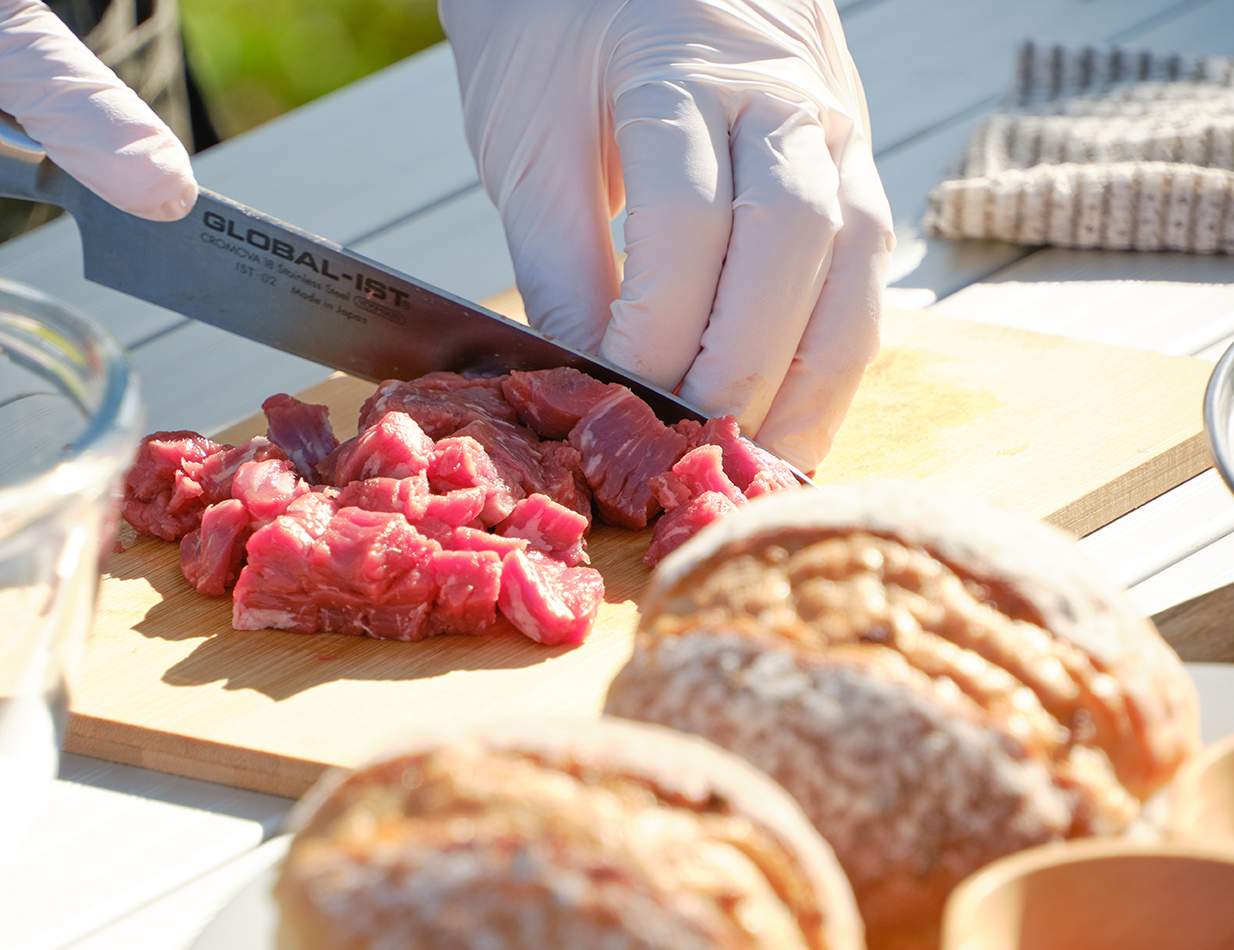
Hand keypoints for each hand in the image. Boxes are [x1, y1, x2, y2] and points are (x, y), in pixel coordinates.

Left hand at [440, 0, 893, 472]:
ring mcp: (835, 118)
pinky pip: (865, 258)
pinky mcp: (850, 151)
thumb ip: (560, 261)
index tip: (618, 401)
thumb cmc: (552, 19)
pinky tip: (802, 404)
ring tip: (775, 462)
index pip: (691, 221)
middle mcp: (786, 93)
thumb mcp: (528, 133)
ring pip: (857, 256)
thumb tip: (591, 386)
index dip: (657, 327)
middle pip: (798, 241)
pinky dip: (835, 341)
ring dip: (819, 371)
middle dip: (748, 362)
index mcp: (688, 70)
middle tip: (700, 451)